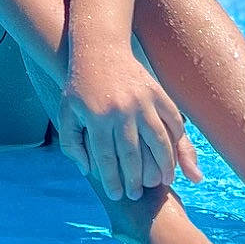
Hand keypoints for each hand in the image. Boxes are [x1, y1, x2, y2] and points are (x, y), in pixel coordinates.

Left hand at [56, 56, 201, 200]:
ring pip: (158, 142)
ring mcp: (142, 100)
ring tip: (164, 182)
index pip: (106, 158)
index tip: (117, 196)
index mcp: (97, 118)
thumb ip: (71, 142)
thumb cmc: (79, 85)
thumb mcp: (66, 111)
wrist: (98, 48)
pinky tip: (177, 156)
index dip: (112, 180)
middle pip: (133, 155)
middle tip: (137, 195)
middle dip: (136, 180)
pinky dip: (178, 140)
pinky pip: (172, 121)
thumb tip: (88, 170)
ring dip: (164, 166)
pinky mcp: (156, 92)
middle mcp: (121, 111)